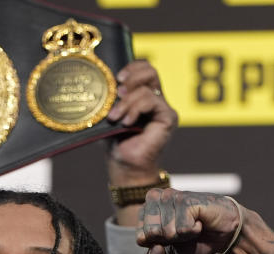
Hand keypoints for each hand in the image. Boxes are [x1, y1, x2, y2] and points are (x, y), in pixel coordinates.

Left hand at [106, 60, 177, 186]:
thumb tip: (106, 84)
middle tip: (118, 90)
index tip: (116, 78)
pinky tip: (126, 122)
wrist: (125, 167)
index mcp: (142, 96)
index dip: (131, 67)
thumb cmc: (116, 144)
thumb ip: (111, 99)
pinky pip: (152, 100)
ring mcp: (162, 108)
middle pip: (150, 70)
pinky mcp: (168, 117)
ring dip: (127, 101)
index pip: (143, 69)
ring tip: (116, 117)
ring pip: (147, 87)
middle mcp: (155, 99)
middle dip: (132, 76)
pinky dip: (136, 109)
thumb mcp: (109, 116)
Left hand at [138, 189, 244, 253]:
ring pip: (166, 232)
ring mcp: (169, 196)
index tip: (173, 238)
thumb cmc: (195, 244)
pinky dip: (193, 231)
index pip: (140, 238)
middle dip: (170, 240)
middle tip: (184, 231)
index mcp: (145, 211)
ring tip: (192, 225)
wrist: (224, 236)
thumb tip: (154, 249)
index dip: (160, 246)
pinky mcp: (185, 199)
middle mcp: (155, 198)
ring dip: (183, 236)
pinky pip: (182, 228)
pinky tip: (200, 221)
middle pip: (151, 234)